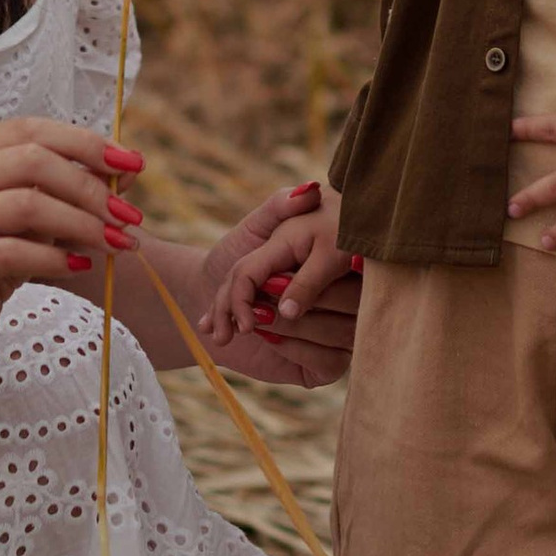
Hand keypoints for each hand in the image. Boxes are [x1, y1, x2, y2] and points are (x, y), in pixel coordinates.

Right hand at [0, 115, 144, 358]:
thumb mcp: (34, 215)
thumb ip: (73, 188)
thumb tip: (130, 169)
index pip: (31, 131)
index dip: (85, 143)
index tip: (132, 163)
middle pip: (32, 162)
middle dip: (89, 187)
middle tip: (127, 215)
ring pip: (26, 205)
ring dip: (81, 223)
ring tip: (115, 243)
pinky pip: (12, 253)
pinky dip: (54, 258)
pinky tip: (81, 266)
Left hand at [198, 182, 362, 387]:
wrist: (206, 300)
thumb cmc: (235, 256)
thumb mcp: (258, 225)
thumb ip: (281, 204)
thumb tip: (308, 191)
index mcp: (340, 259)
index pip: (347, 262)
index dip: (310, 272)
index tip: (267, 278)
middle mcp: (348, 294)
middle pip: (349, 298)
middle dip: (292, 300)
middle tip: (252, 305)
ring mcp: (342, 331)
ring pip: (340, 331)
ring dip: (289, 325)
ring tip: (254, 319)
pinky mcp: (329, 365)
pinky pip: (329, 361)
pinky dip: (294, 348)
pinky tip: (269, 338)